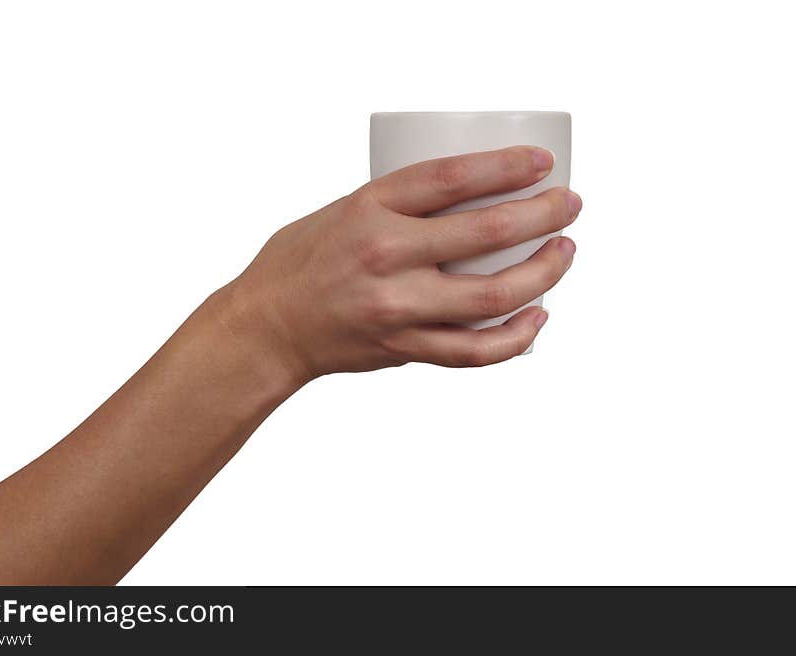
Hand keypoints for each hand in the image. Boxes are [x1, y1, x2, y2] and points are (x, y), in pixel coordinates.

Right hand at [222, 146, 581, 381]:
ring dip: (543, 274)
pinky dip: (514, 338)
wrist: (265, 328)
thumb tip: (468, 200)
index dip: (508, 166)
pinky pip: (473, 351)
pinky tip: (538, 318)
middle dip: (544, 214)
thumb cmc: (298, 263)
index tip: (543, 162)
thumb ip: (398, 206)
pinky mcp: (403, 348)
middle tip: (570, 205)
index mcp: (368, 210)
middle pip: (487, 232)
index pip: (453, 177)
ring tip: (565, 254)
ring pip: (492, 297)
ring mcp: (397, 308)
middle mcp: (386, 257)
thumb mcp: (341, 210)